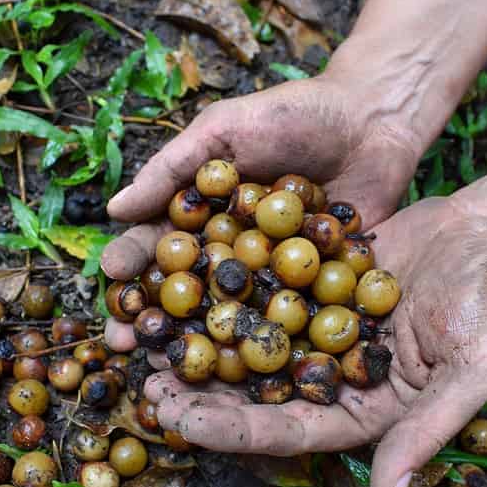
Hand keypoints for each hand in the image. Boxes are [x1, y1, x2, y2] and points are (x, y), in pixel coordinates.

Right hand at [100, 73, 423, 350]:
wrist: (375, 118)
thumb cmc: (294, 114)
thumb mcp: (224, 130)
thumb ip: (172, 169)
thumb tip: (113, 209)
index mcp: (205, 213)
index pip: (160, 242)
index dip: (133, 261)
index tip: (111, 278)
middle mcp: (234, 248)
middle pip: (188, 288)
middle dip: (154, 316)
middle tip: (124, 341)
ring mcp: (275, 272)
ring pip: (233, 313)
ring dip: (201, 341)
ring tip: (172, 365)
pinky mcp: (319, 288)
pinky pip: (292, 317)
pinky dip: (270, 342)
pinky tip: (245, 371)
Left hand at [139, 193, 486, 486]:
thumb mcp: (471, 370)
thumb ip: (428, 430)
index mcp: (363, 411)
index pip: (289, 431)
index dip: (235, 430)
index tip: (183, 423)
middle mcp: (331, 378)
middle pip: (255, 394)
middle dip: (200, 395)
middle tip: (147, 388)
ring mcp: (315, 331)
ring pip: (246, 346)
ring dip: (198, 347)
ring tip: (145, 343)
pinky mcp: (308, 285)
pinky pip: (258, 291)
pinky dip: (220, 292)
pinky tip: (177, 283)